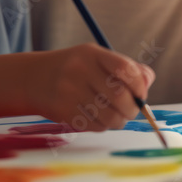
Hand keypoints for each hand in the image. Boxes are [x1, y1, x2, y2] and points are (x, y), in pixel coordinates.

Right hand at [30, 43, 154, 131]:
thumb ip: (125, 68)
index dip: (139, 84)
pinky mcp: (63, 111)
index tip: (141, 93)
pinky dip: (103, 126)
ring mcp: (69, 92)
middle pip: (120, 97)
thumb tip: (148, 82)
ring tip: (116, 116)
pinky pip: (95, 126)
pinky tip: (98, 117)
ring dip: (119, 121)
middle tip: (132, 110)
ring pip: (109, 116)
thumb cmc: (74, 68)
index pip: (124, 69)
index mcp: (92, 54)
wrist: (33, 78)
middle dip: (133, 108)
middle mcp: (79, 71)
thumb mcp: (96, 58)